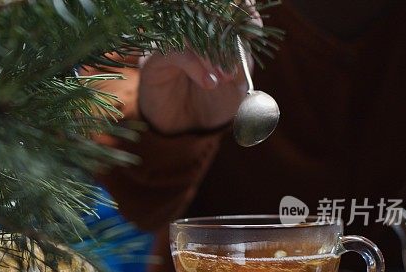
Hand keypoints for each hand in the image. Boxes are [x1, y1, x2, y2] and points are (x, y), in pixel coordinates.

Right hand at [138, 7, 261, 134]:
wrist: (188, 127)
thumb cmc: (214, 101)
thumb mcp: (237, 84)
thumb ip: (242, 63)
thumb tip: (243, 45)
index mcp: (216, 29)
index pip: (229, 8)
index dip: (242, 13)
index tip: (253, 30)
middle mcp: (190, 29)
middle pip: (207, 16)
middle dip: (226, 40)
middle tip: (235, 67)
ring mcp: (170, 41)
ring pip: (190, 32)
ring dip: (211, 54)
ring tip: (223, 78)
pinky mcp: (153, 57)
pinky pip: (173, 50)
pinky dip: (194, 65)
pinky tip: (208, 81)